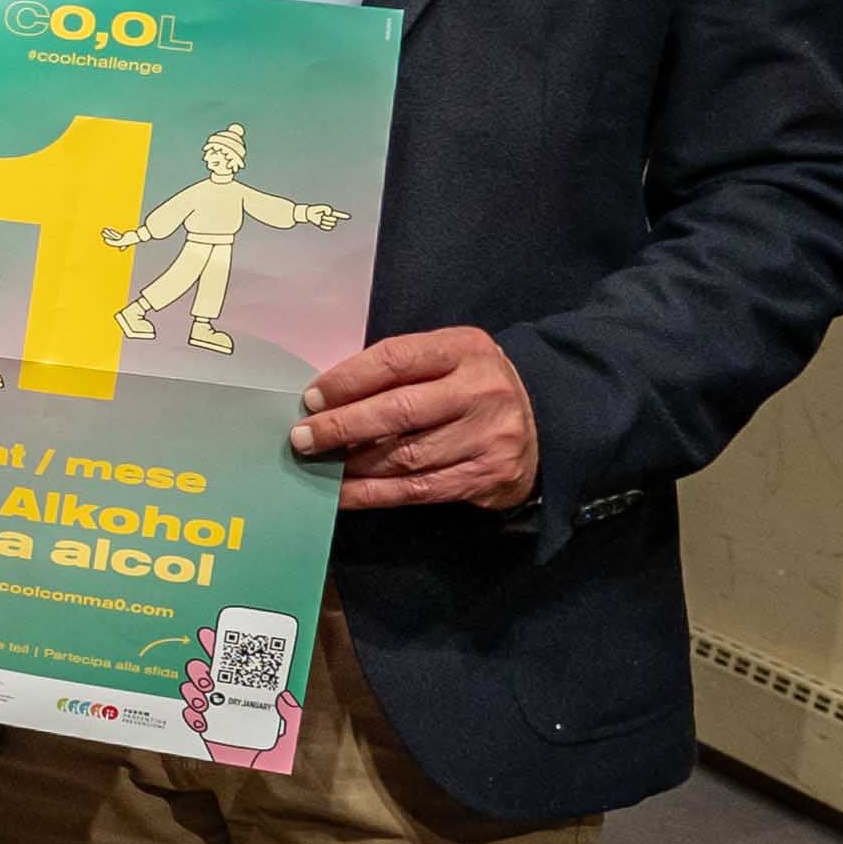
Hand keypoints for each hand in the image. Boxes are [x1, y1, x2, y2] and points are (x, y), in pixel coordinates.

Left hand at [296, 324, 540, 510]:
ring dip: (353, 464)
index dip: (347, 380)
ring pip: (405, 456)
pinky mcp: (487, 475)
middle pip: (398, 411)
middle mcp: (481, 391)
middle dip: (342, 427)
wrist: (540, 422)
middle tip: (302, 438)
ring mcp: (488, 436)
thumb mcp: (445, 358)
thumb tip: (325, 397)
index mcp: (465, 350)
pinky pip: (417, 489)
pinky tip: (342, 493)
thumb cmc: (469, 385)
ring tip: (318, 464)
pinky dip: (372, 494)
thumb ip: (397, 370)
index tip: (311, 398)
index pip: (395, 360)